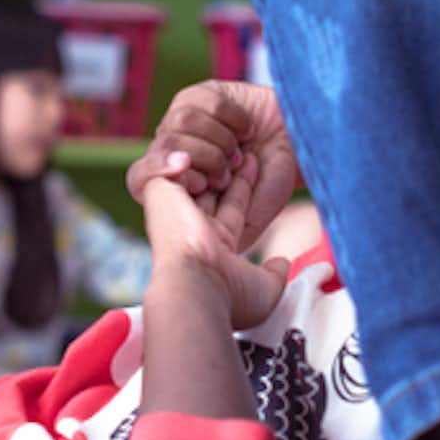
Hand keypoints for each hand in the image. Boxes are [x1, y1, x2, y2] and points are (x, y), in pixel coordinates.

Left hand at [127, 81, 301, 251]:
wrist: (302, 149)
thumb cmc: (272, 184)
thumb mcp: (248, 219)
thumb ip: (219, 229)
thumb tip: (187, 234)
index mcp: (175, 184)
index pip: (139, 178)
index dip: (158, 174)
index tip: (197, 183)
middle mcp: (174, 151)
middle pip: (164, 145)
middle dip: (205, 160)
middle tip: (228, 174)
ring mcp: (185, 119)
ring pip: (181, 121)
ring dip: (221, 141)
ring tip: (240, 152)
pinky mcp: (203, 94)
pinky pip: (206, 101)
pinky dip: (234, 119)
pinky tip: (247, 129)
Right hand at [142, 162, 291, 330]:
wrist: (198, 285)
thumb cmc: (229, 293)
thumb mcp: (265, 290)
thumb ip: (276, 274)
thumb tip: (282, 264)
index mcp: (214, 241)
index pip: (232, 201)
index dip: (244, 180)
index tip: (254, 158)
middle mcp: (191, 222)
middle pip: (211, 180)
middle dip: (227, 159)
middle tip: (243, 146)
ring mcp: (172, 207)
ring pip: (193, 165)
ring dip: (210, 153)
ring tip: (228, 150)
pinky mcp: (156, 190)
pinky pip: (171, 156)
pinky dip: (183, 154)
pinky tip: (191, 157)